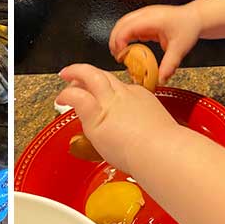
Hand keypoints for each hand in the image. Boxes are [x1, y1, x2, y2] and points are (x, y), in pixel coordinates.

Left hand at [57, 63, 181, 174]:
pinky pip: (78, 97)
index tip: (101, 96)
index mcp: (141, 97)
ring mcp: (110, 102)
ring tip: (65, 75)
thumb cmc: (163, 149)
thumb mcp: (159, 129)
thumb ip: (144, 128)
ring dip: (75, 73)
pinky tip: (61, 98)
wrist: (161, 151)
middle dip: (89, 72)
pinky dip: (67, 94)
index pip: (121, 87)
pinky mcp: (97, 115)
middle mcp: (124, 95)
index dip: (108, 89)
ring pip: (91, 76)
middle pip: (104, 75)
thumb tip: (139, 138)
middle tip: (77, 75)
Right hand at [108, 4, 202, 84]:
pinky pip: (128, 26)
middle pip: (120, 24)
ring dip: (118, 38)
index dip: (119, 42)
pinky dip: (125, 36)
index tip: (121, 55)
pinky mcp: (144, 19)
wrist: (194, 18)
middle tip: (118, 57)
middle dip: (114, 41)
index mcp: (152, 19)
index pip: (127, 28)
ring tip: (121, 54)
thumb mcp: (179, 49)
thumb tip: (160, 79)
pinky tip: (129, 48)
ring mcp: (144, 15)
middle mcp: (145, 15)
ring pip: (122, 24)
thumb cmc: (188, 27)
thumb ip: (169, 65)